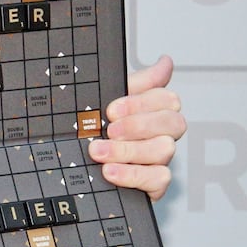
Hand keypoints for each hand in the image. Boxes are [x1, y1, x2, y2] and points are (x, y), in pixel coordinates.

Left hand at [88, 55, 184, 201]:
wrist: (72, 162)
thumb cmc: (94, 129)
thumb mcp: (107, 100)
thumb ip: (137, 82)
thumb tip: (166, 61)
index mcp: (152, 111)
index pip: (167, 99)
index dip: (140, 103)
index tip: (111, 110)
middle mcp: (160, 134)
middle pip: (174, 123)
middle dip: (138, 125)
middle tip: (108, 129)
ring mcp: (159, 159)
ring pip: (165, 150)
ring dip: (129, 150)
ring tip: (99, 151)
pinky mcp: (154, 184)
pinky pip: (159, 179)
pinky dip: (132, 174)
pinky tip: (110, 171)